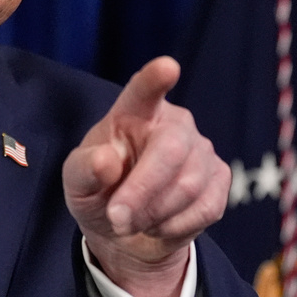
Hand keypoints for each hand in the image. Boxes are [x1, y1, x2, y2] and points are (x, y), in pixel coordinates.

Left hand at [62, 56, 229, 296]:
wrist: (124, 229)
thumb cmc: (98, 191)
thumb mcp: (77, 182)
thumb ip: (85, 170)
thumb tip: (105, 160)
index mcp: (132, 112)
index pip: (143, 91)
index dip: (155, 79)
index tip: (167, 67)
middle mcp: (173, 122)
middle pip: (170, 149)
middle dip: (142, 190)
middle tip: (117, 218)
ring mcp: (201, 148)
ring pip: (188, 186)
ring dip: (154, 214)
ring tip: (132, 220)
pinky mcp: (219, 178)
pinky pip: (206, 207)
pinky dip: (175, 225)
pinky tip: (158, 224)